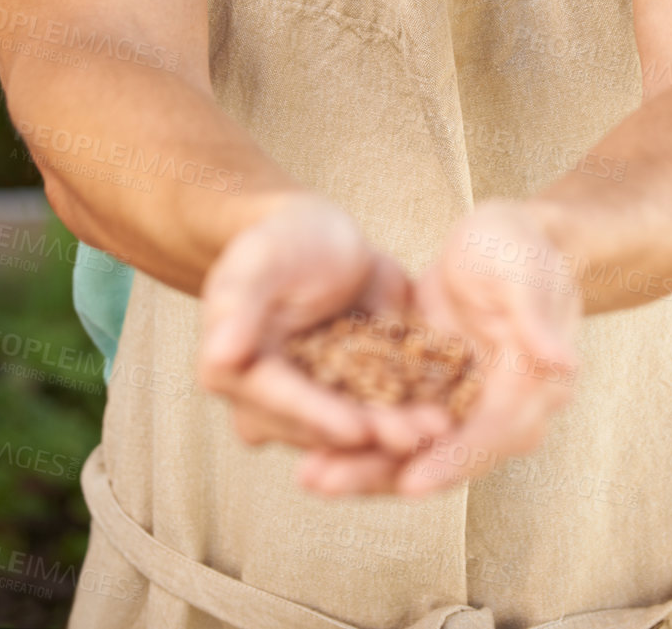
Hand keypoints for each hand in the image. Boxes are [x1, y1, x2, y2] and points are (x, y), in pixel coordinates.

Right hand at [198, 192, 455, 466]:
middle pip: (324, 427)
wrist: (317, 233)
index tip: (356, 430)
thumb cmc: (280, 239)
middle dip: (371, 436)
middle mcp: (273, 402)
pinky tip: (452, 414)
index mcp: (237, 373)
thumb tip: (220, 356)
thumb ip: (237, 306)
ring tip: (441, 429)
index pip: (282, 403)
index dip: (319, 417)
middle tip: (415, 438)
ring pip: (359, 427)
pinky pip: (385, 409)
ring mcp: (316, 404)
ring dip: (398, 433)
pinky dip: (415, 413)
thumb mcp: (258, 261)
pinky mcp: (355, 396)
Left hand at [295, 199, 581, 497]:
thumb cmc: (520, 247)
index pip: (488, 437)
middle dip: (383, 474)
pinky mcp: (427, 390)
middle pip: (439, 456)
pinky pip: (390, 420)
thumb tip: (564, 362)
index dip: (450, 461)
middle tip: (324, 482)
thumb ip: (537, 316)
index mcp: (529, 391)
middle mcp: (494, 411)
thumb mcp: (526, 271)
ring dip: (360, 464)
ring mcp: (457, 405)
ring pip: (409, 448)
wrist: (502, 237)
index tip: (409, 484)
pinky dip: (356, 431)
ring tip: (306, 475)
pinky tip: (308, 438)